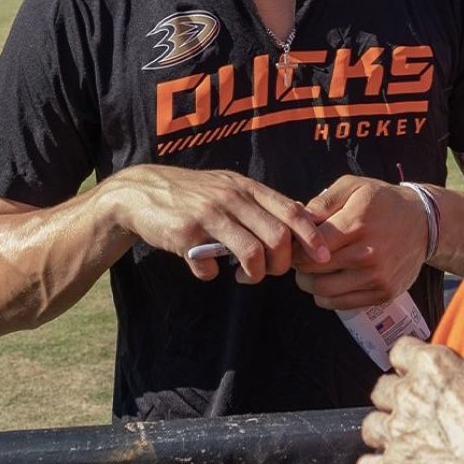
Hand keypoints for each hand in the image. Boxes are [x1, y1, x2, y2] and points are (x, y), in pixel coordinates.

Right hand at [113, 165, 330, 283]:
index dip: (312, 236)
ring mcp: (208, 215)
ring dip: (255, 274)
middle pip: (277, 237)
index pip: (291, 210)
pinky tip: (205, 269)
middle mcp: (231, 198)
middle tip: (271, 271)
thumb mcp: (227, 187)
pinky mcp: (185, 235)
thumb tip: (297, 220)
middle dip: (282, 264)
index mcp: (245, 187)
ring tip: (246, 276)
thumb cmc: (191, 194)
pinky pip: (209, 267)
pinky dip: (211, 275)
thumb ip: (257, 202)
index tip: (323, 256)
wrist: (140, 193)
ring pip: (252, 253)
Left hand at [292, 176, 427, 308]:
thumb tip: (297, 218)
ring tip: (312, 269)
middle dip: (298, 265)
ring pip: (323, 292)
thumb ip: (322, 201)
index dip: (294, 247)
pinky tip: (329, 280)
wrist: (424, 223)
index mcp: (356, 224)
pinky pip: (340, 304)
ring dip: (309, 282)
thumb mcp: (353, 187)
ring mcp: (376, 278)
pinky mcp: (383, 294)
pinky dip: (326, 296)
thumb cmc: (382, 202)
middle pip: (312, 271)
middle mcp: (367, 254)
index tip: (294, 243)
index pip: (309, 247)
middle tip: (299, 257)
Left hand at [355, 321, 463, 463]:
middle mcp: (408, 394)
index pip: (400, 351)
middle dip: (394, 398)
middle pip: (381, 389)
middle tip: (414, 411)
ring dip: (382, 433)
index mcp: (431, 365)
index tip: (418, 373)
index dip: (409, 363)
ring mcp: (398, 432)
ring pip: (370, 426)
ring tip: (399, 441)